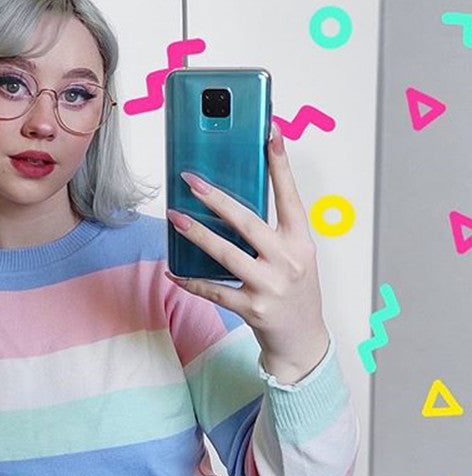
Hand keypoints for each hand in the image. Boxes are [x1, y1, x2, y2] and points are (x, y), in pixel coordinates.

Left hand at [165, 121, 329, 383]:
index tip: (270, 134)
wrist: (303, 340)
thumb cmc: (296, 292)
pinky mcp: (252, 308)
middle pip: (248, 222)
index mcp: (301, 242)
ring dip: (196, 234)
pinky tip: (173, 270)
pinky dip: (191, 281)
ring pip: (226, 254)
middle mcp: (288, 261)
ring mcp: (270, 286)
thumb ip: (272, 232)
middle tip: (192, 180)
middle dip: (217, 199)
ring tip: (174, 216)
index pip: (291, 197)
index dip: (280, 165)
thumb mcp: (295, 257)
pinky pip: (214, 290)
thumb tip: (230, 204)